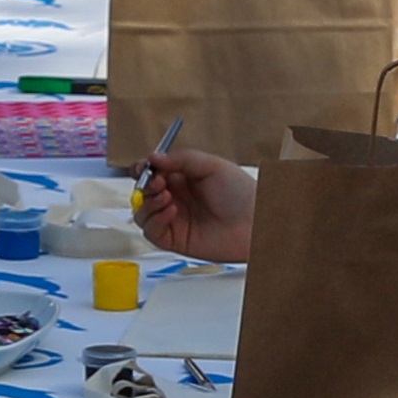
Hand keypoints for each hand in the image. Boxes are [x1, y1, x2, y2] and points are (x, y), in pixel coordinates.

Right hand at [129, 144, 256, 258]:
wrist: (255, 223)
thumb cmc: (242, 194)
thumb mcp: (212, 166)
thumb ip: (182, 159)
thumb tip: (154, 157)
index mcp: (183, 178)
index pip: (152, 173)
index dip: (143, 169)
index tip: (144, 167)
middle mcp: (176, 198)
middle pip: (143, 192)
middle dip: (145, 185)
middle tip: (157, 182)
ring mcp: (174, 220)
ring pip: (143, 213)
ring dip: (148, 203)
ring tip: (165, 197)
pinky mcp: (175, 240)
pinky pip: (152, 232)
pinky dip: (155, 220)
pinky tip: (170, 211)